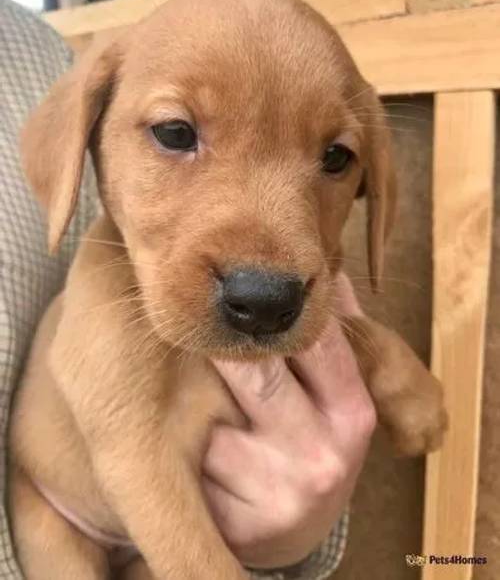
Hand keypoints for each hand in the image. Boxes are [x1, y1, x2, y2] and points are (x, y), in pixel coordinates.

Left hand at [202, 272, 375, 568]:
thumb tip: (327, 263)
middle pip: (254, 370)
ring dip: (187, 389)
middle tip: (190, 313)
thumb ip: (334, 327)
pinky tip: (173, 425)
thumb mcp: (335, 389)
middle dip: (218, 342)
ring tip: (176, 369)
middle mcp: (324, 456)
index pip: (313, 338)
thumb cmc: (312, 436)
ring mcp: (280, 494)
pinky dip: (174, 435)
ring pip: (208, 414)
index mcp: (354, 413)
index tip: (236, 281)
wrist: (293, 523)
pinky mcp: (238, 525)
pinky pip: (187, 458)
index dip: (270, 306)